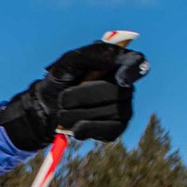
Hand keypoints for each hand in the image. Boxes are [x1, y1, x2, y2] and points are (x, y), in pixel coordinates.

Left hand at [0, 40, 148, 152]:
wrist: (48, 107)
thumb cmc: (62, 79)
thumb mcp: (68, 62)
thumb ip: (88, 55)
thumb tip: (111, 59)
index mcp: (119, 63)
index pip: (138, 62)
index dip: (133, 70)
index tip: (121, 79)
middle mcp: (127, 85)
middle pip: (116, 92)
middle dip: (82, 97)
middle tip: (63, 98)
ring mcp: (124, 108)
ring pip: (110, 113)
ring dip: (77, 114)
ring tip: (64, 111)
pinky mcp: (117, 128)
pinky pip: (108, 131)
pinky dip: (84, 129)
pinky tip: (74, 126)